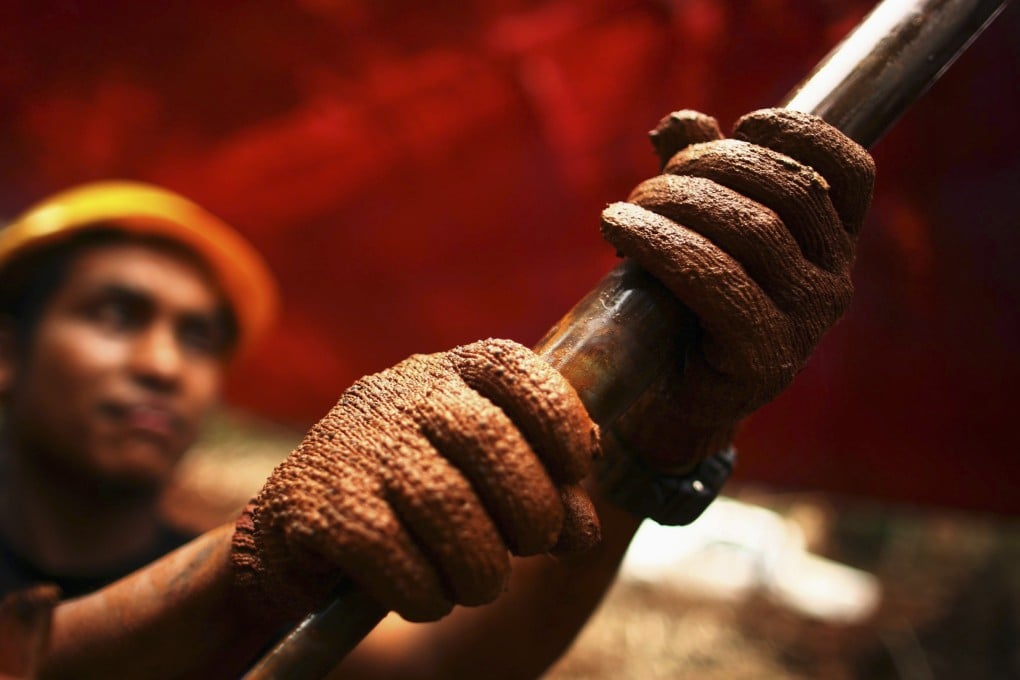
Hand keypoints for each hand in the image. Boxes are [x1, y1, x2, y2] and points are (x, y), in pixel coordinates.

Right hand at [231, 339, 599, 621]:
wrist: (307, 538)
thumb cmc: (419, 505)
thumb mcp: (489, 486)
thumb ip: (545, 493)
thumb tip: (583, 527)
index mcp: (448, 374)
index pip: (512, 367)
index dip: (559, 417)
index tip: (575, 470)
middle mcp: (398, 394)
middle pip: (487, 437)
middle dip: (531, 508)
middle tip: (533, 546)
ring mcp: (349, 441)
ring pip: (442, 500)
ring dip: (482, 564)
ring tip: (481, 584)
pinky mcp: (308, 497)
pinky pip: (385, 548)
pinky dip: (424, 588)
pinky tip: (427, 598)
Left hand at [600, 108, 873, 470]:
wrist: (669, 397)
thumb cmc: (684, 302)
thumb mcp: (695, 228)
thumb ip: (699, 171)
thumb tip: (681, 121)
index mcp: (832, 244)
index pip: (847, 171)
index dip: (797, 132)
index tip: (738, 125)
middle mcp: (834, 282)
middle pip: (789, 190)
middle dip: (713, 165)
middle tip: (653, 182)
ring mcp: (805, 324)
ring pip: (754, 232)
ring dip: (678, 203)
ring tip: (625, 208)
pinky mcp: (763, 358)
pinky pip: (717, 283)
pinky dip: (660, 245)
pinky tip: (617, 229)